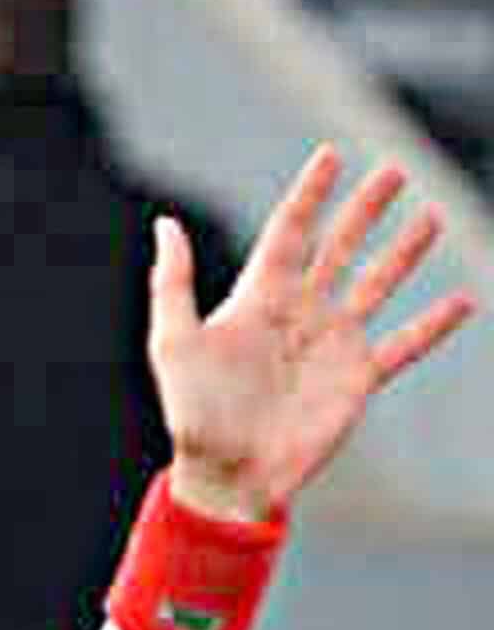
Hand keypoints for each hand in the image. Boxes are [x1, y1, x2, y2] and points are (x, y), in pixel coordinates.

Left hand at [150, 146, 477, 520]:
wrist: (228, 474)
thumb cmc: (194, 413)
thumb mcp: (175, 341)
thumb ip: (173, 281)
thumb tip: (165, 222)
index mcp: (257, 298)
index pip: (290, 232)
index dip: (310, 193)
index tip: (330, 155)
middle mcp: (299, 314)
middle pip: (339, 247)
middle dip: (365, 210)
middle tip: (393, 170)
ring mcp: (331, 344)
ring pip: (375, 285)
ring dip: (403, 253)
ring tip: (430, 216)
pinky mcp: (357, 380)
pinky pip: (404, 345)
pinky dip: (434, 325)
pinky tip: (464, 301)